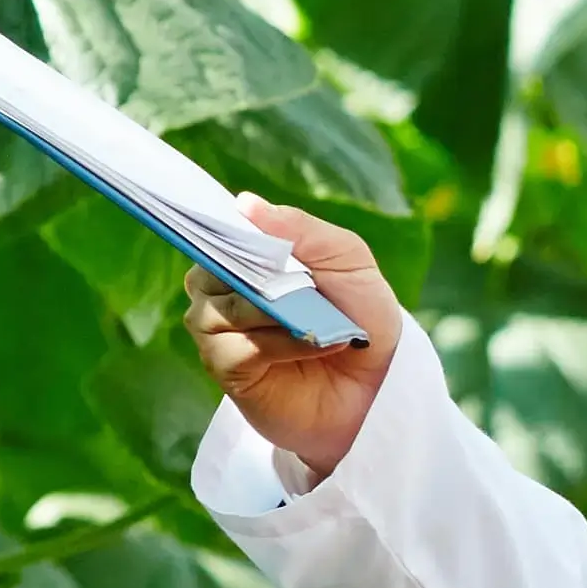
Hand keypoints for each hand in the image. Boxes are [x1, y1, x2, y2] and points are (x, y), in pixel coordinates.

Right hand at [187, 201, 411, 479]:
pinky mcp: (227, 369)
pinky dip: (281, 343)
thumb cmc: (361, 317)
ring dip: (274, 311)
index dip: (226, 228)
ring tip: (321, 320)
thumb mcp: (346, 259)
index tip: (244, 226)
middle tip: (301, 283)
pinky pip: (236, 347)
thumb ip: (301, 229)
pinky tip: (316, 344)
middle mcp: (221, 291)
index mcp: (245, 257)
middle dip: (256, 274)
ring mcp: (219, 331)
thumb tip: (244, 203)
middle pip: (210, 269)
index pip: (215, 231)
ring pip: (219, 308)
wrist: (377, 384)